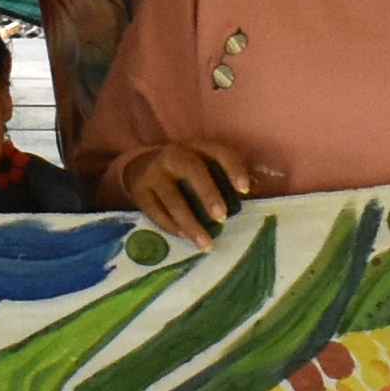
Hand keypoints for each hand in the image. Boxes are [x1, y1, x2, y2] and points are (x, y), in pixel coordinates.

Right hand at [110, 140, 254, 240]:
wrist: (139, 167)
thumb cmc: (182, 170)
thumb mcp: (201, 164)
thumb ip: (223, 176)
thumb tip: (250, 193)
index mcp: (195, 147)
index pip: (218, 153)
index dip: (233, 169)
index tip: (244, 190)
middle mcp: (173, 155)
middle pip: (193, 171)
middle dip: (209, 194)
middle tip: (222, 218)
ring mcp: (154, 173)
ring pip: (173, 199)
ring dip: (191, 223)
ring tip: (207, 243)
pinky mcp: (140, 191)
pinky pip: (156, 212)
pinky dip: (171, 226)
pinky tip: (185, 237)